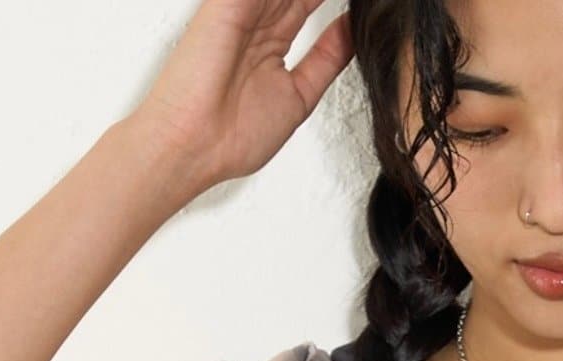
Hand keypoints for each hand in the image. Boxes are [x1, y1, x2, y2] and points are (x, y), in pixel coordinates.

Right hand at [130, 0, 354, 192]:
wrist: (196, 145)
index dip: (332, 3)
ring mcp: (241, 10)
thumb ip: (327, 60)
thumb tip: (352, 33)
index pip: (306, 5)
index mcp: (269, 44)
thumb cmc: (234, 136)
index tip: (366, 3)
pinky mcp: (227, 4)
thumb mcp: (300, 97)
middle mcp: (255, 23)